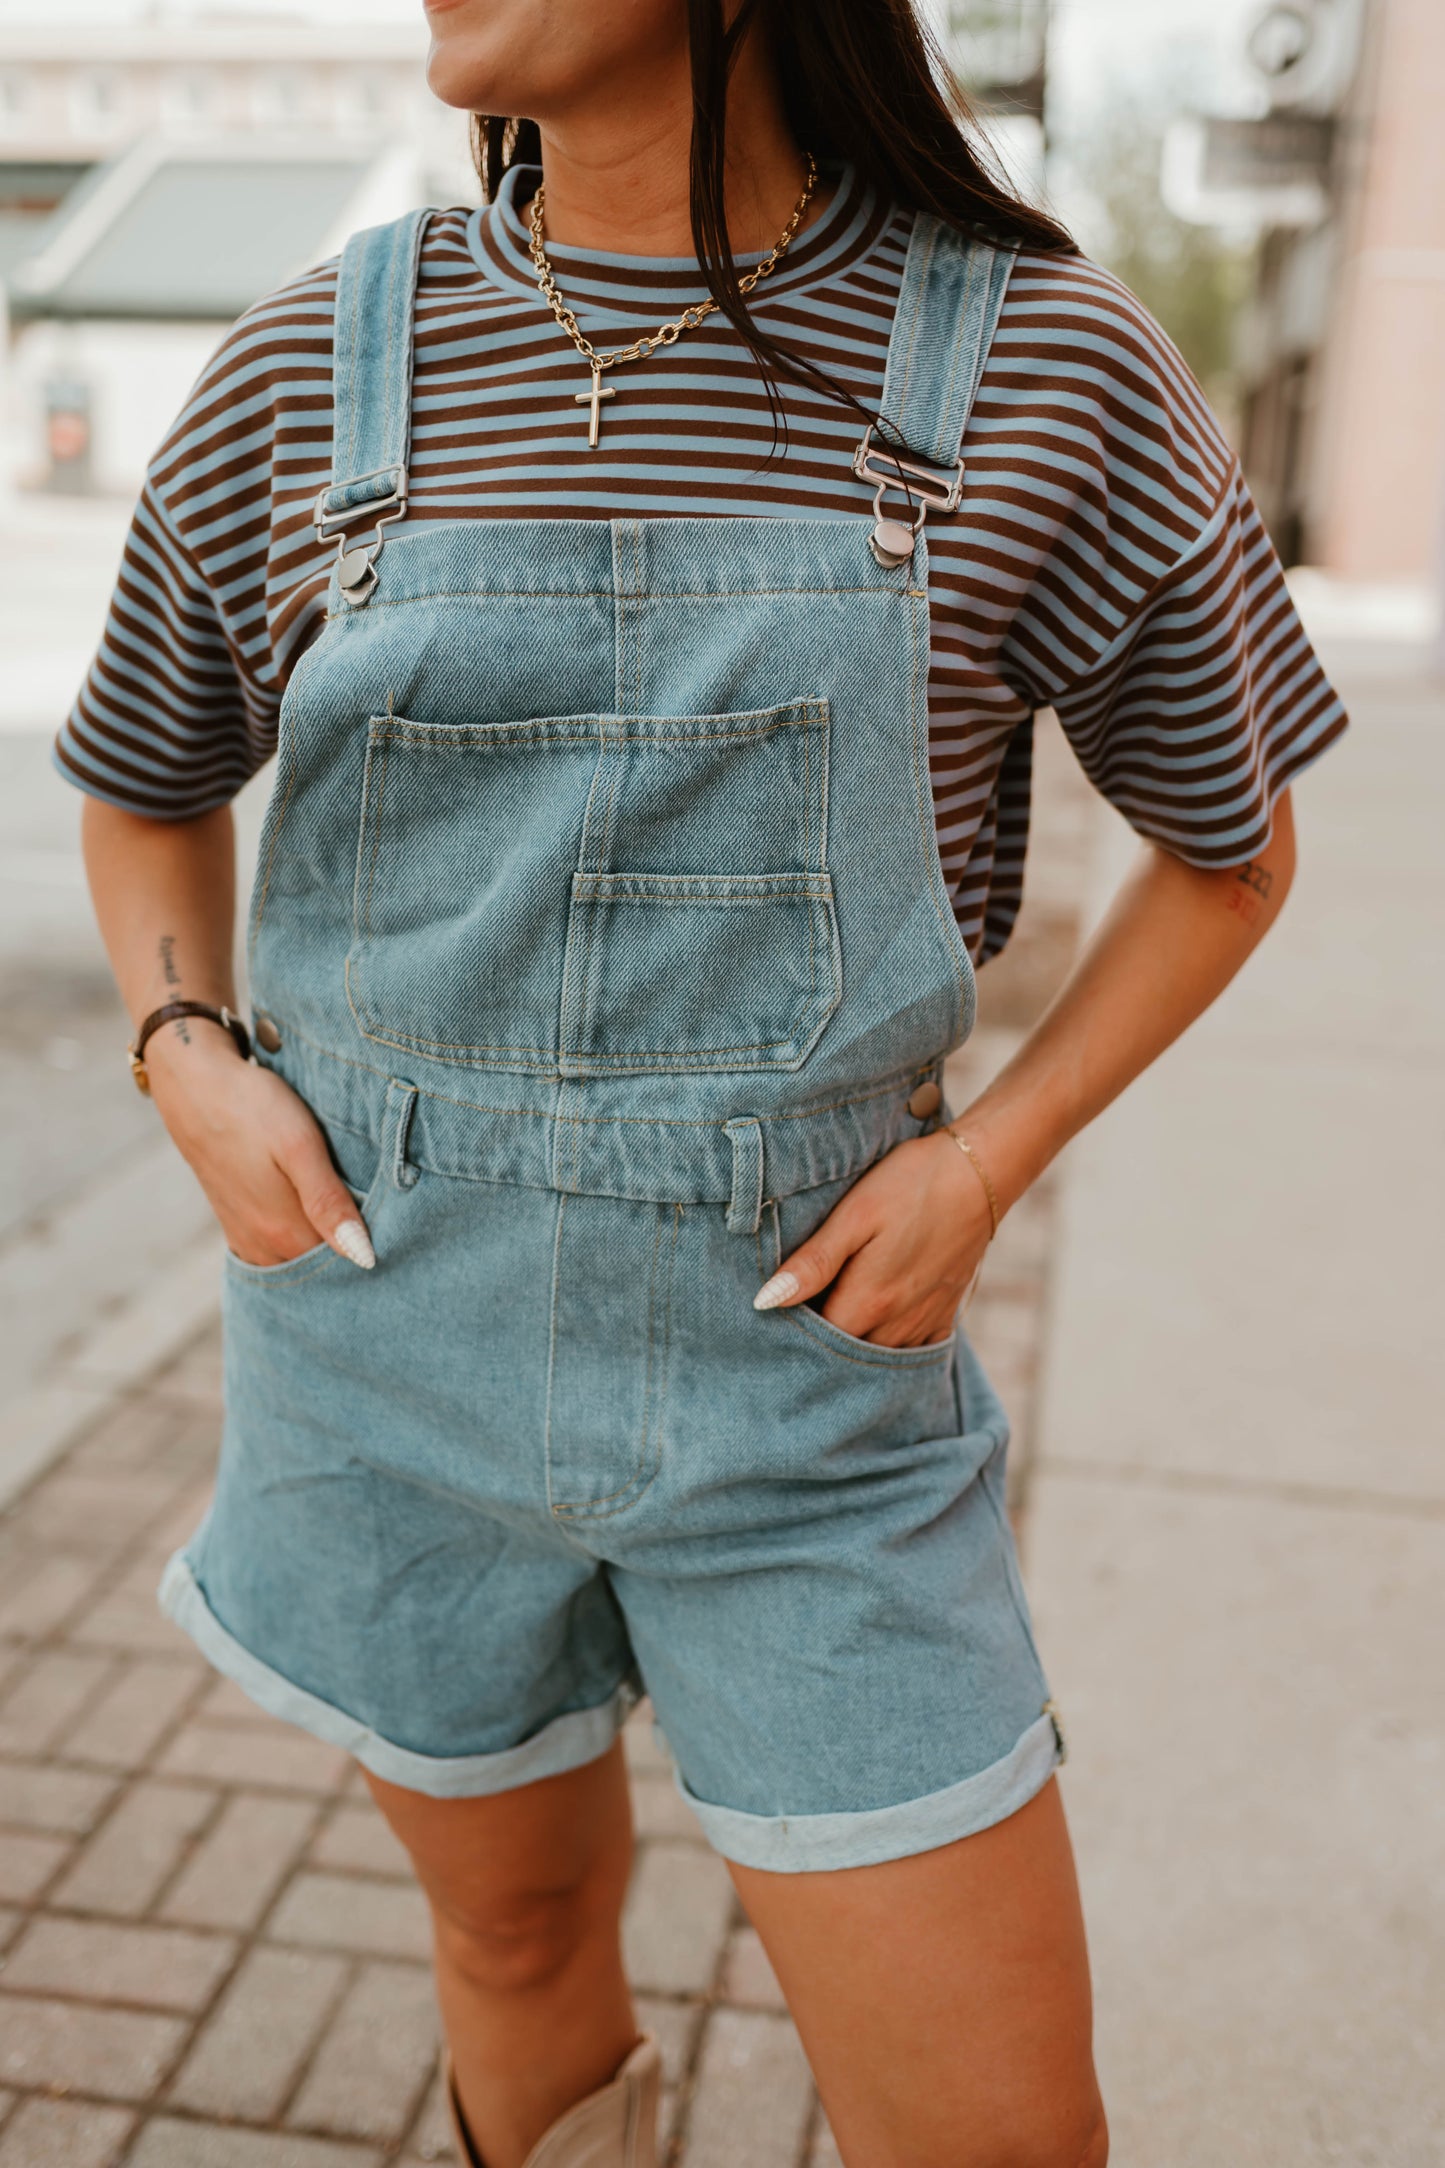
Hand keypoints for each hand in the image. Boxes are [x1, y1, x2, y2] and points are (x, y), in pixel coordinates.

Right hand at [145, 1024, 374, 1268]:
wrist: (193, 1084)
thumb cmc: (252, 1108)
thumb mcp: (299, 1146)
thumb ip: (328, 1203)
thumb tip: (363, 1258)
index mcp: (283, 1234)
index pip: (346, 1266)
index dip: (375, 1248)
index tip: (398, 1225)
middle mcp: (263, 1247)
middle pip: (321, 1266)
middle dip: (352, 1250)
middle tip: (384, 1217)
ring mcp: (246, 1237)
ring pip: (298, 1258)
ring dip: (325, 1244)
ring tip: (352, 1211)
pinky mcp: (235, 1222)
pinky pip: (277, 1248)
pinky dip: (300, 1238)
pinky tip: (314, 1212)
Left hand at [755, 1130, 994, 1347]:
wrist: (980, 1171)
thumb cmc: (911, 1184)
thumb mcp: (855, 1215)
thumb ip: (813, 1263)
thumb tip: (765, 1302)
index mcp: (869, 1301)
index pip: (817, 1341)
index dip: (793, 1332)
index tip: (775, 1316)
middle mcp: (898, 1322)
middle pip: (848, 1355)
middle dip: (822, 1346)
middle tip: (798, 1320)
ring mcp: (926, 1319)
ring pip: (880, 1357)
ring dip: (856, 1346)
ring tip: (833, 1317)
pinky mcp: (947, 1310)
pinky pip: (917, 1350)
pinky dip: (894, 1348)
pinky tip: (877, 1330)